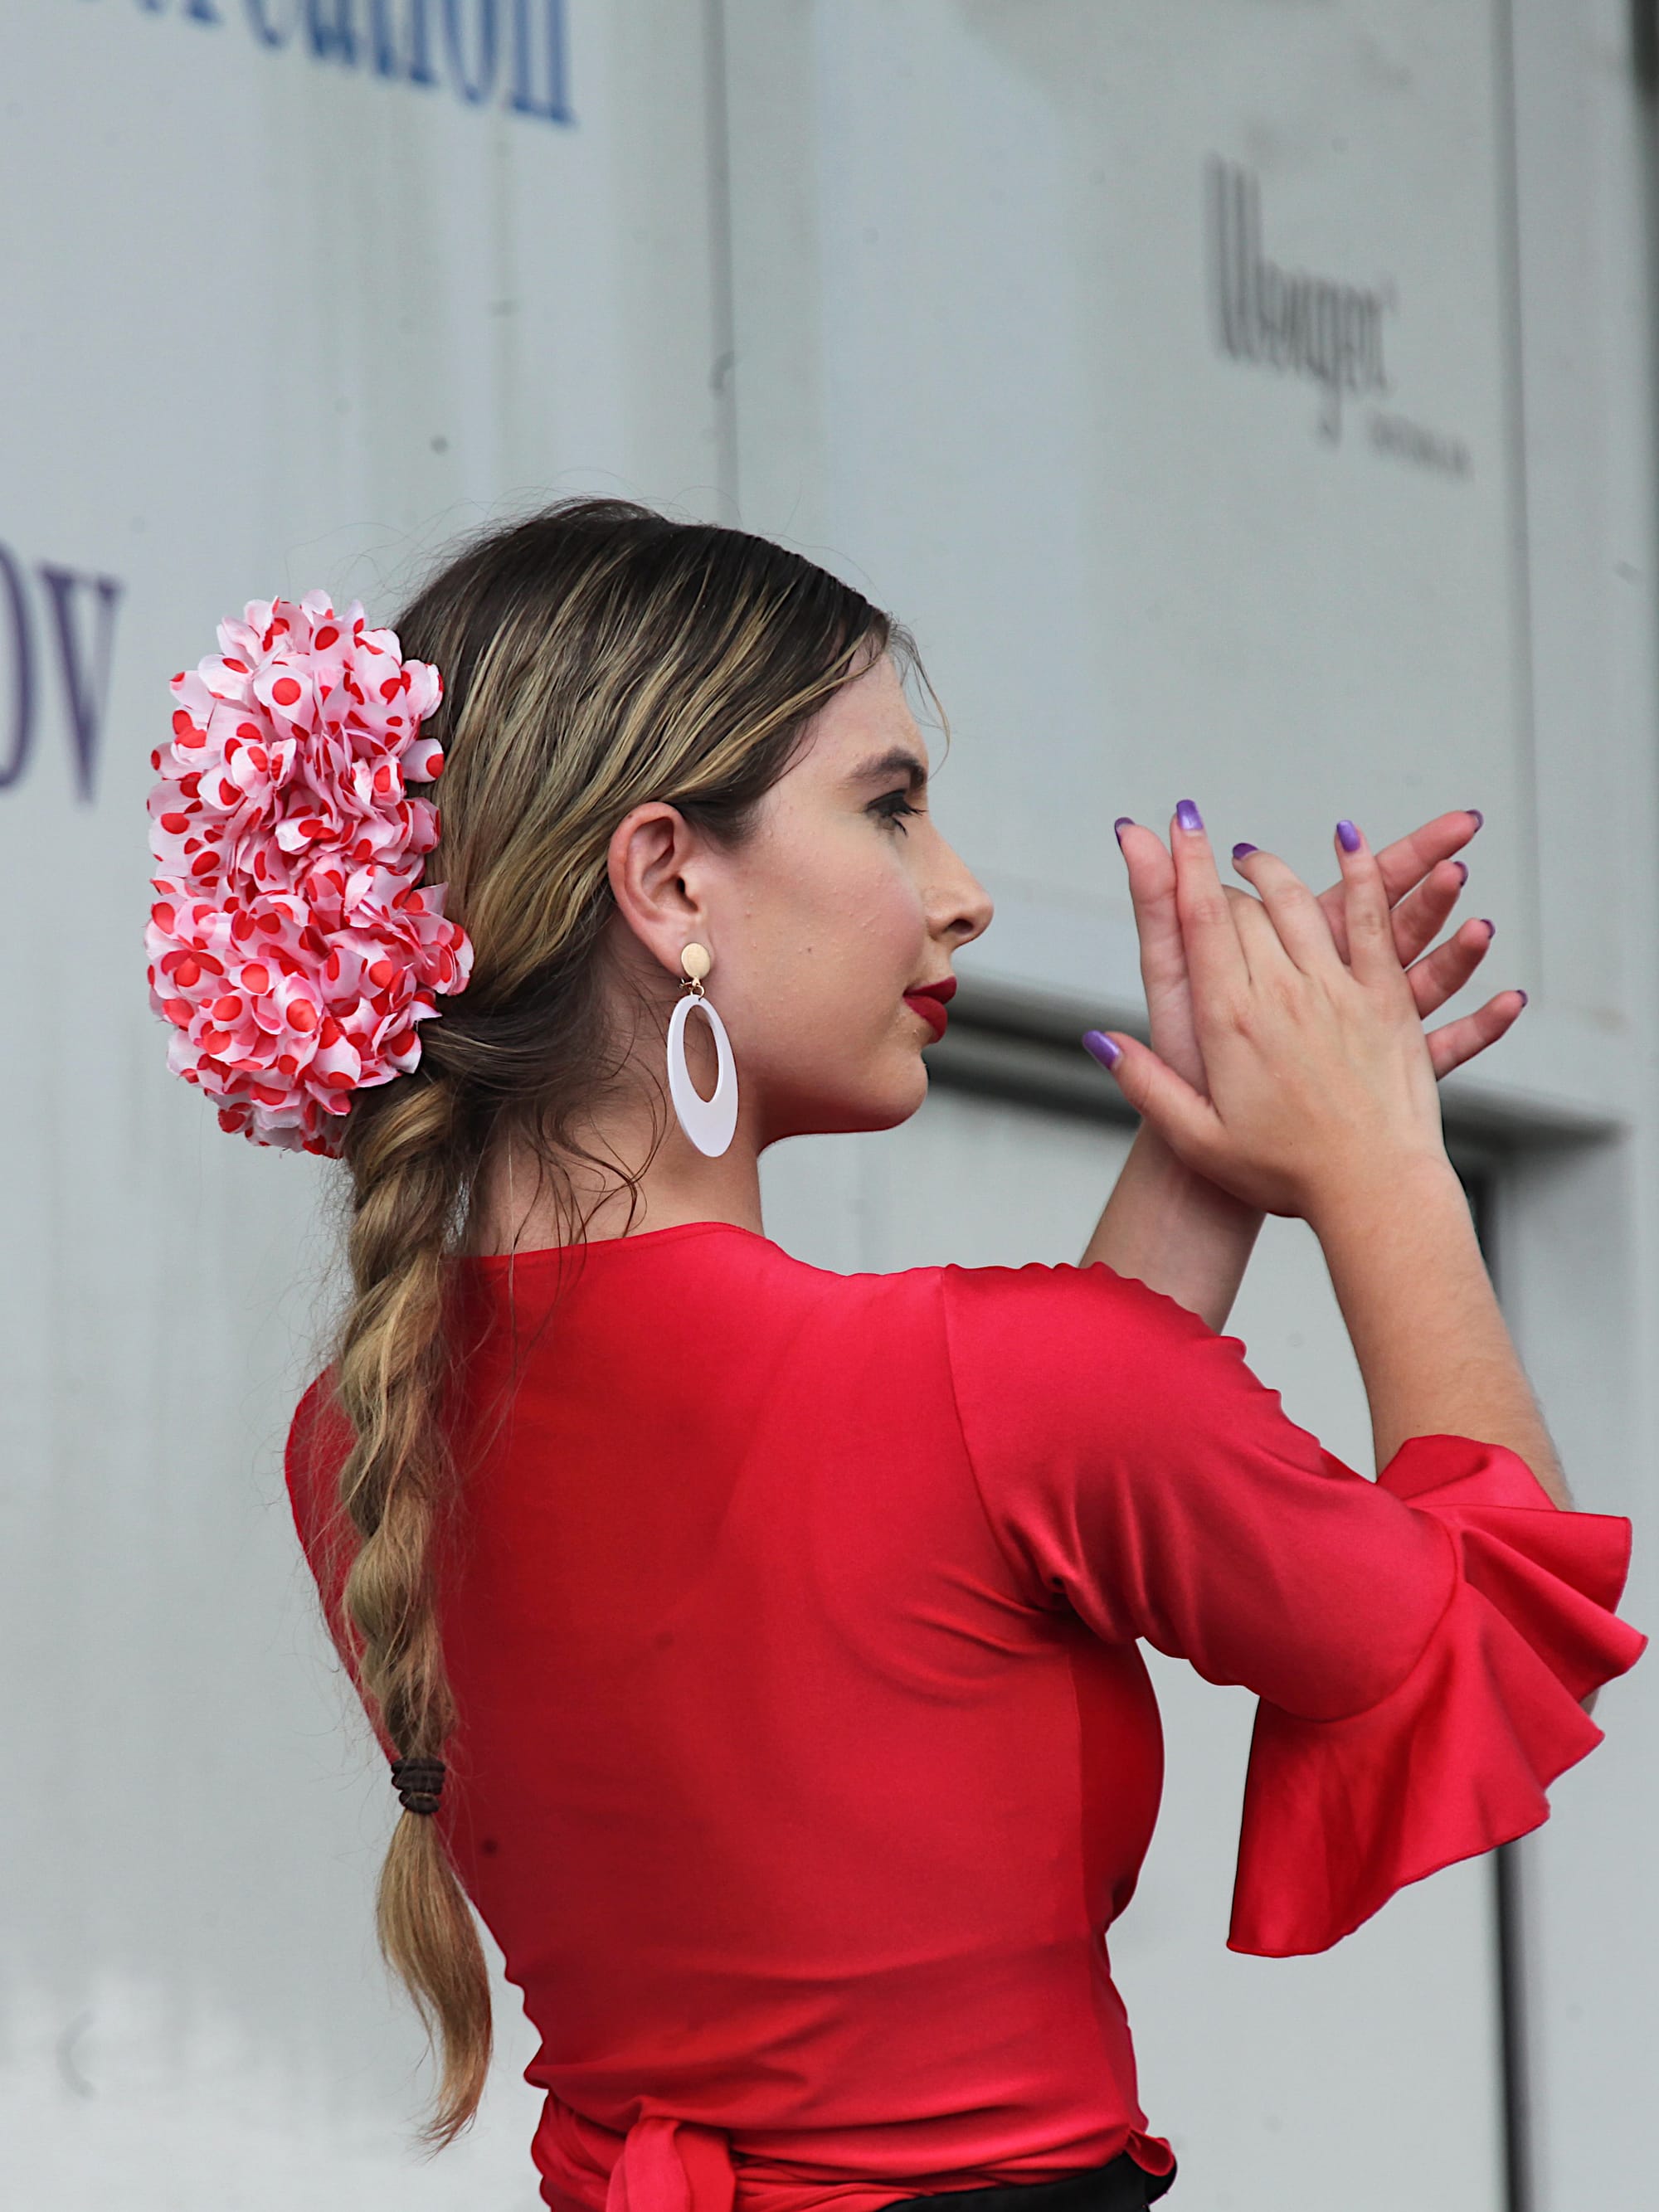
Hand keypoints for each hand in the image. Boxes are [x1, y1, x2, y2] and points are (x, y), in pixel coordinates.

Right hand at [1090, 812, 1449, 1218]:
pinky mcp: (1387, 999)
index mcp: (1232, 1024)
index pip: (1201, 924)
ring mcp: (1339, 991)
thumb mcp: (1198, 1138)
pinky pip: (1374, 919)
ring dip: (1276, 870)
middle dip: (1219, 878)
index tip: (1176, 824)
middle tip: (1205, 868)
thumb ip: (1146, 1084)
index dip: (1184, 868)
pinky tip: (1352, 844)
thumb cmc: (1285, 1174)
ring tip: (1254, 859)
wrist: (1374, 1190)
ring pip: (1303, 904)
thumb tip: (1100, 1040)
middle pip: (1247, 909)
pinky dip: (1362, 875)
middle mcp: (1284, 995)